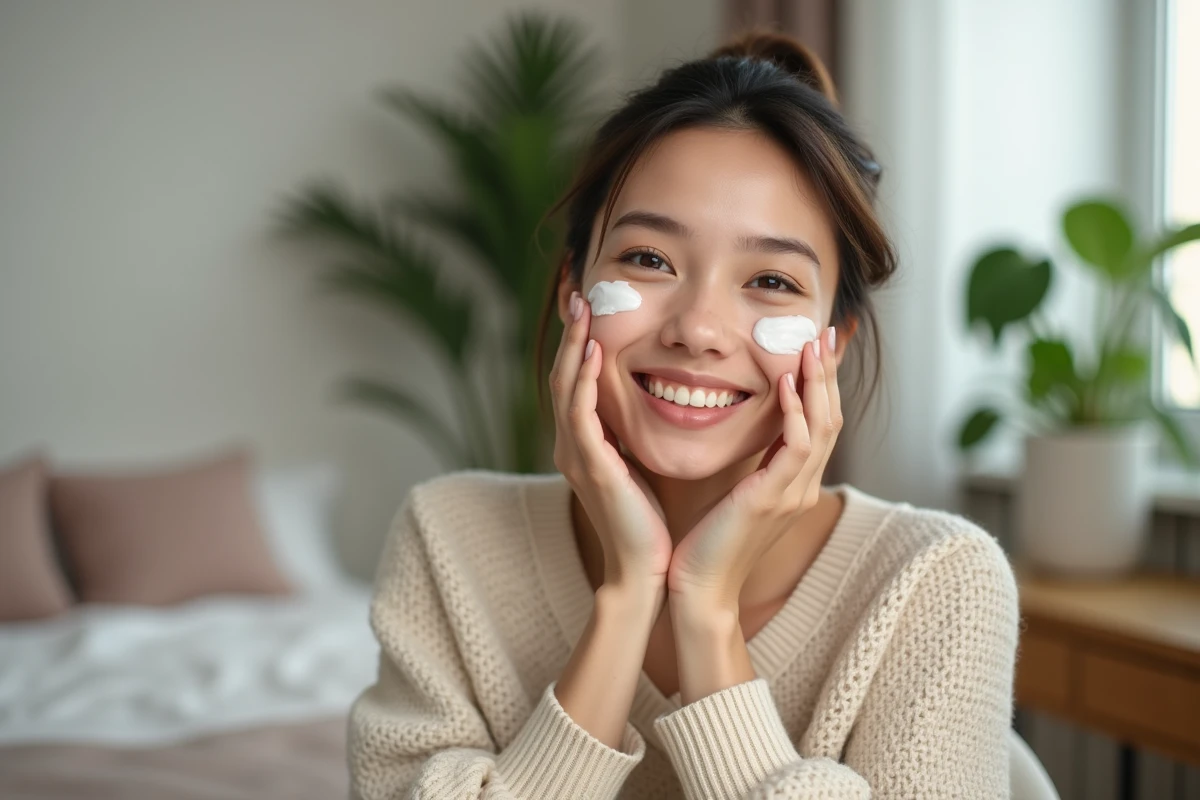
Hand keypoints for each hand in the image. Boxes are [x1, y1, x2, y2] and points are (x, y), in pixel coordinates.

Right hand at [550, 291, 672, 588]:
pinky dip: (585, 382)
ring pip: (567, 388)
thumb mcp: (639, 469)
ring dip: (575, 346)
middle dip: (571, 334)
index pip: (576, 383)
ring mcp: (577, 455)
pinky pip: (582, 415)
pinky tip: (596, 353)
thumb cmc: (647, 524)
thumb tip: (656, 406)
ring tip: (584, 309)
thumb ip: (634, 438)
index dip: (580, 344)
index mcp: (584, 445)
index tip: (590, 308)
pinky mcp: (592, 467)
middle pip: (564, 376)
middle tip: (579, 292)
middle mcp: (572, 445)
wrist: (643, 571)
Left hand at [667, 329, 842, 607]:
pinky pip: (796, 448)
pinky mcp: (771, 499)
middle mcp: (802, 487)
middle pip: (831, 418)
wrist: (699, 590)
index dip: (821, 384)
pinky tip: (785, 384)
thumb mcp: (736, 494)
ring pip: (823, 427)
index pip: (820, 423)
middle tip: (825, 333)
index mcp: (794, 484)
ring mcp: (792, 494)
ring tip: (810, 346)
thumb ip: (751, 464)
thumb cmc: (707, 543)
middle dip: (828, 373)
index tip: (815, 346)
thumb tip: (749, 432)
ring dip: (818, 382)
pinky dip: (796, 412)